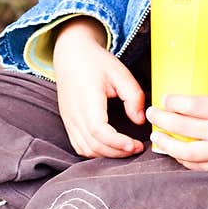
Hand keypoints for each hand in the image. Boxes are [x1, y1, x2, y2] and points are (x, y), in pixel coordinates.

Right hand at [52, 18, 146, 157]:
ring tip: (126, 149)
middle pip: (93, 145)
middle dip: (118, 152)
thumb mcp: (120, 73)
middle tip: (137, 148)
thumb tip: (139, 120)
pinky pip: (79, 146)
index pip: (99, 131)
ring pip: (85, 149)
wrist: (71, 54)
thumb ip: (133, 96)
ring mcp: (69, 120)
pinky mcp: (68, 123)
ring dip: (107, 154)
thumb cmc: (96, 62)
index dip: (118, 143)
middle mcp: (74, 113)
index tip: (136, 145)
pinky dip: (95, 152)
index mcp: (87, 100)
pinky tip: (111, 147)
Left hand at [147, 83, 207, 171]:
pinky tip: (174, 152)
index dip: (175, 103)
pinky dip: (183, 160)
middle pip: (185, 128)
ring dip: (168, 144)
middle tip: (151, 114)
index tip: (164, 98)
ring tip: (156, 137)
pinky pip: (199, 166)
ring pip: (187, 151)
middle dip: (163, 120)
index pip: (194, 106)